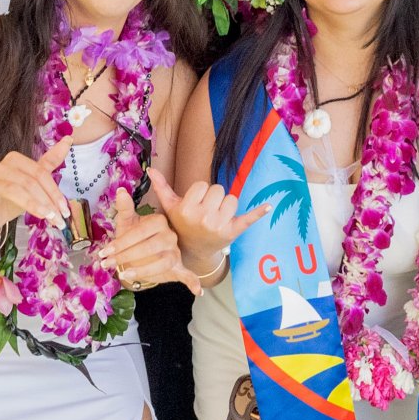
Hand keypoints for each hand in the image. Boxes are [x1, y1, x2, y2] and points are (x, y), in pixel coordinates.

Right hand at [0, 137, 73, 237]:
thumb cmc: (12, 198)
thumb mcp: (33, 182)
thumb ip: (49, 162)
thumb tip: (68, 139)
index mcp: (16, 159)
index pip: (41, 172)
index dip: (55, 191)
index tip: (65, 209)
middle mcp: (2, 166)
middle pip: (30, 182)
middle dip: (48, 202)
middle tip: (59, 219)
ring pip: (15, 190)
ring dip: (34, 206)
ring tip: (47, 219)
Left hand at [102, 187, 201, 294]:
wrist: (143, 252)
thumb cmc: (135, 235)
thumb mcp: (128, 222)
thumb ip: (124, 207)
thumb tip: (120, 190)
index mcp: (159, 221)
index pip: (141, 231)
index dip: (122, 242)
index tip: (104, 252)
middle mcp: (170, 235)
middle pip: (151, 247)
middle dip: (127, 256)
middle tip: (107, 264)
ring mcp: (175, 252)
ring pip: (163, 262)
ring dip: (144, 271)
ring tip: (124, 275)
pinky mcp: (178, 267)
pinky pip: (188, 274)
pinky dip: (193, 282)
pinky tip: (197, 290)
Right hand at [149, 169, 268, 271]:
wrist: (193, 250)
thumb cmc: (182, 224)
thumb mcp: (170, 207)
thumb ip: (161, 187)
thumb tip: (150, 169)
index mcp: (187, 209)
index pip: (203, 185)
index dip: (201, 192)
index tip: (196, 204)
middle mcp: (202, 218)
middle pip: (219, 190)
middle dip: (214, 198)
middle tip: (207, 211)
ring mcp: (218, 225)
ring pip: (232, 199)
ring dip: (227, 205)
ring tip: (217, 217)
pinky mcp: (233, 231)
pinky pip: (248, 218)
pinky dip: (258, 212)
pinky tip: (268, 206)